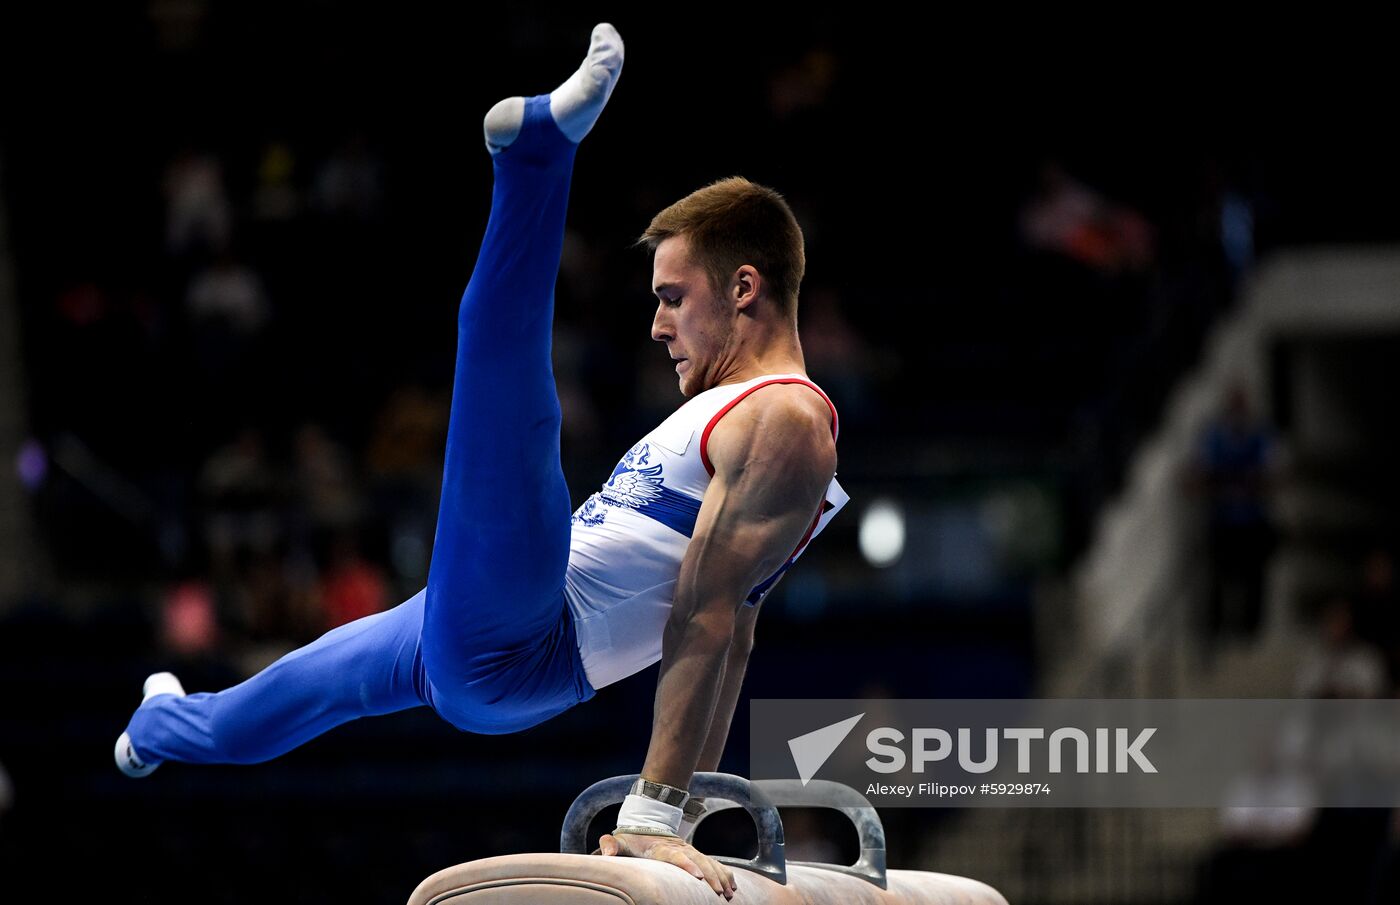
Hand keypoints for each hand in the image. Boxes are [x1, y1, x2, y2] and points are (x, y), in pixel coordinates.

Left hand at [595, 831, 736, 898]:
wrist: (646, 824)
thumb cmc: (632, 839)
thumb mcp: (620, 840)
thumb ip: (611, 845)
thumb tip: (606, 851)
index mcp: (662, 848)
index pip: (676, 857)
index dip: (688, 866)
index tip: (698, 877)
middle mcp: (680, 848)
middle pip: (699, 861)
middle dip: (711, 877)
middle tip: (720, 893)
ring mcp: (689, 851)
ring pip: (709, 863)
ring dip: (720, 877)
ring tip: (730, 893)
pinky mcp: (695, 855)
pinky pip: (713, 864)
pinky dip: (724, 873)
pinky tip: (733, 886)